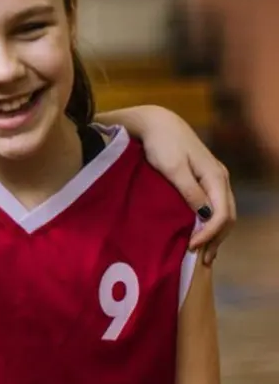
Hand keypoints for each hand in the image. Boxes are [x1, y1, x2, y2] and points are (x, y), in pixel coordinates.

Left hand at [133, 110, 234, 264]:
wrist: (157, 123)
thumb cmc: (162, 144)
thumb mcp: (172, 168)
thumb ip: (189, 191)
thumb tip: (204, 216)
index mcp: (215, 177)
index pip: (222, 214)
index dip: (210, 234)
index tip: (192, 247)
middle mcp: (220, 179)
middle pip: (227, 216)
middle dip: (216, 239)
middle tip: (201, 260)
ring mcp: (214, 179)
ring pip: (222, 213)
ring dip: (215, 234)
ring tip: (203, 254)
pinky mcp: (204, 179)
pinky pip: (214, 207)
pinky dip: (210, 224)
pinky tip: (201, 235)